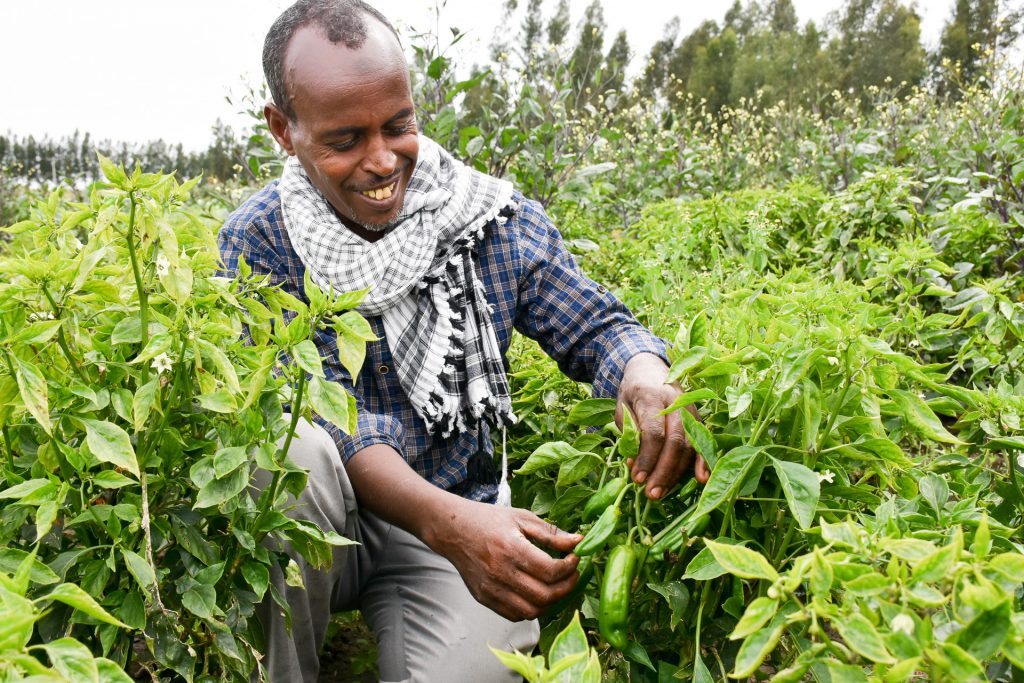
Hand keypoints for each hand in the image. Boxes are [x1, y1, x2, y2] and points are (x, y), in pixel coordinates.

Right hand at [427, 500, 582, 620]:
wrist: (453, 530)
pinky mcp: (485, 598)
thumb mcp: (522, 518)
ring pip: (532, 611)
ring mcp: (491, 589)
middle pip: (545, 595)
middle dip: (566, 587)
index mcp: (512, 549)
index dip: (570, 568)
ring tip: (557, 586)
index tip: (575, 558)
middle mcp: (501, 573)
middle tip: (572, 574)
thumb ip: (551, 533)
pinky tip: (537, 593)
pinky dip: (531, 609)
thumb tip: (578, 541)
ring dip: (551, 602)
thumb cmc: (489, 520)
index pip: (550, 571)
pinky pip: (515, 615)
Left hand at [617, 353, 709, 498]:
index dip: (647, 458)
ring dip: (677, 473)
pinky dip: (703, 461)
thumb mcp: (622, 408)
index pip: (654, 432)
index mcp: (651, 396)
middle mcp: (675, 402)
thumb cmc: (633, 392)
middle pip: (675, 442)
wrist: (650, 368)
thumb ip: (629, 435)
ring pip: (689, 445)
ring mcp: (690, 409)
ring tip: (661, 492)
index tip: (637, 478)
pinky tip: (701, 479)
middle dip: (663, 471)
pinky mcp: (698, 418)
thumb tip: (634, 466)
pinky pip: (703, 442)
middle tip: (651, 493)